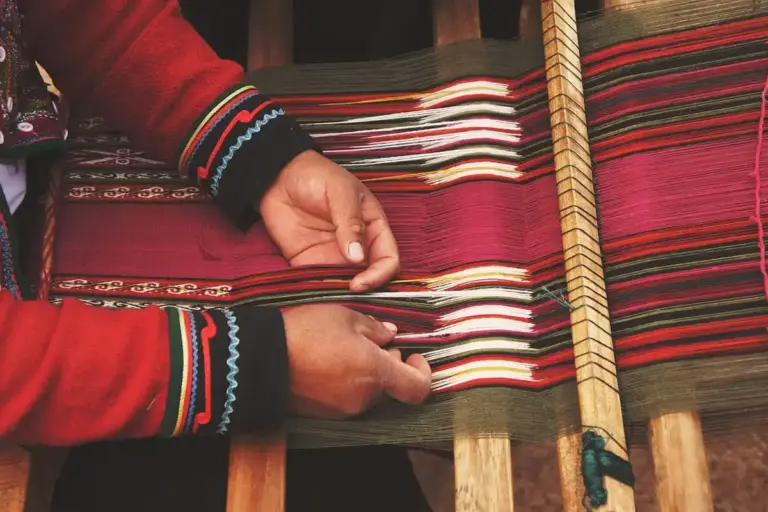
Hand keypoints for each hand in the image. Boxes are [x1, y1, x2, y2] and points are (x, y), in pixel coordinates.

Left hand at [260, 150, 398, 291]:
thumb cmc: (315, 175)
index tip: (360, 282)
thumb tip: (358, 257)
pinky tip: (314, 296)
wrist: (278, 176)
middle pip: (370, 277)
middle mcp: (357, 246)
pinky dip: (319, 293)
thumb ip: (350, 222)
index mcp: (373, 226)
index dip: (379, 274)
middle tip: (345, 293)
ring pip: (346, 285)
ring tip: (329, 298)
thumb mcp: (339, 191)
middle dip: (362, 290)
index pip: (388, 258)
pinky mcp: (311, 263)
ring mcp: (334, 256)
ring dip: (340, 295)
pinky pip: (320, 284)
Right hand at [283, 304, 430, 418]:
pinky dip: (346, 382)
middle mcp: (363, 398)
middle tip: (371, 342)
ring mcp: (343, 410)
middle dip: (387, 365)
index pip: (418, 388)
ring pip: (367, 392)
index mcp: (375, 373)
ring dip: (365, 372)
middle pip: (390, 387)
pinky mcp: (324, 414)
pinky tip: (327, 362)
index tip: (414, 356)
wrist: (260, 359)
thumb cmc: (305, 332)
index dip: (423, 373)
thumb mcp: (345, 316)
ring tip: (342, 347)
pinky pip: (346, 398)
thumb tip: (390, 336)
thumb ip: (375, 329)